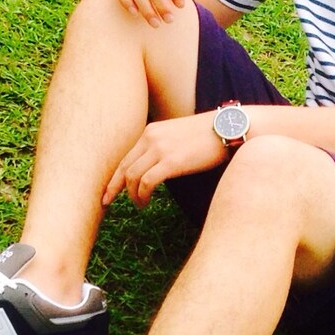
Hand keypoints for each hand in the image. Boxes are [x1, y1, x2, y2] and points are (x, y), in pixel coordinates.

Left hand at [103, 115, 223, 208]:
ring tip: (140, 205)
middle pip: (123, 168)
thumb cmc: (207, 136)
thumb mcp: (177, 136)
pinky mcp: (171, 162)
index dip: (114, 177)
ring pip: (132, 177)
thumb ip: (162, 147)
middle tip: (107, 202)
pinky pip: (147, 183)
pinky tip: (146, 202)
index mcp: (151, 132)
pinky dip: (143, 195)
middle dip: (114, 188)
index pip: (125, 157)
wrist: (227, 129)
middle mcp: (151, 138)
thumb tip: (154, 169)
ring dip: (133, 195)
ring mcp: (160, 150)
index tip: (108, 191)